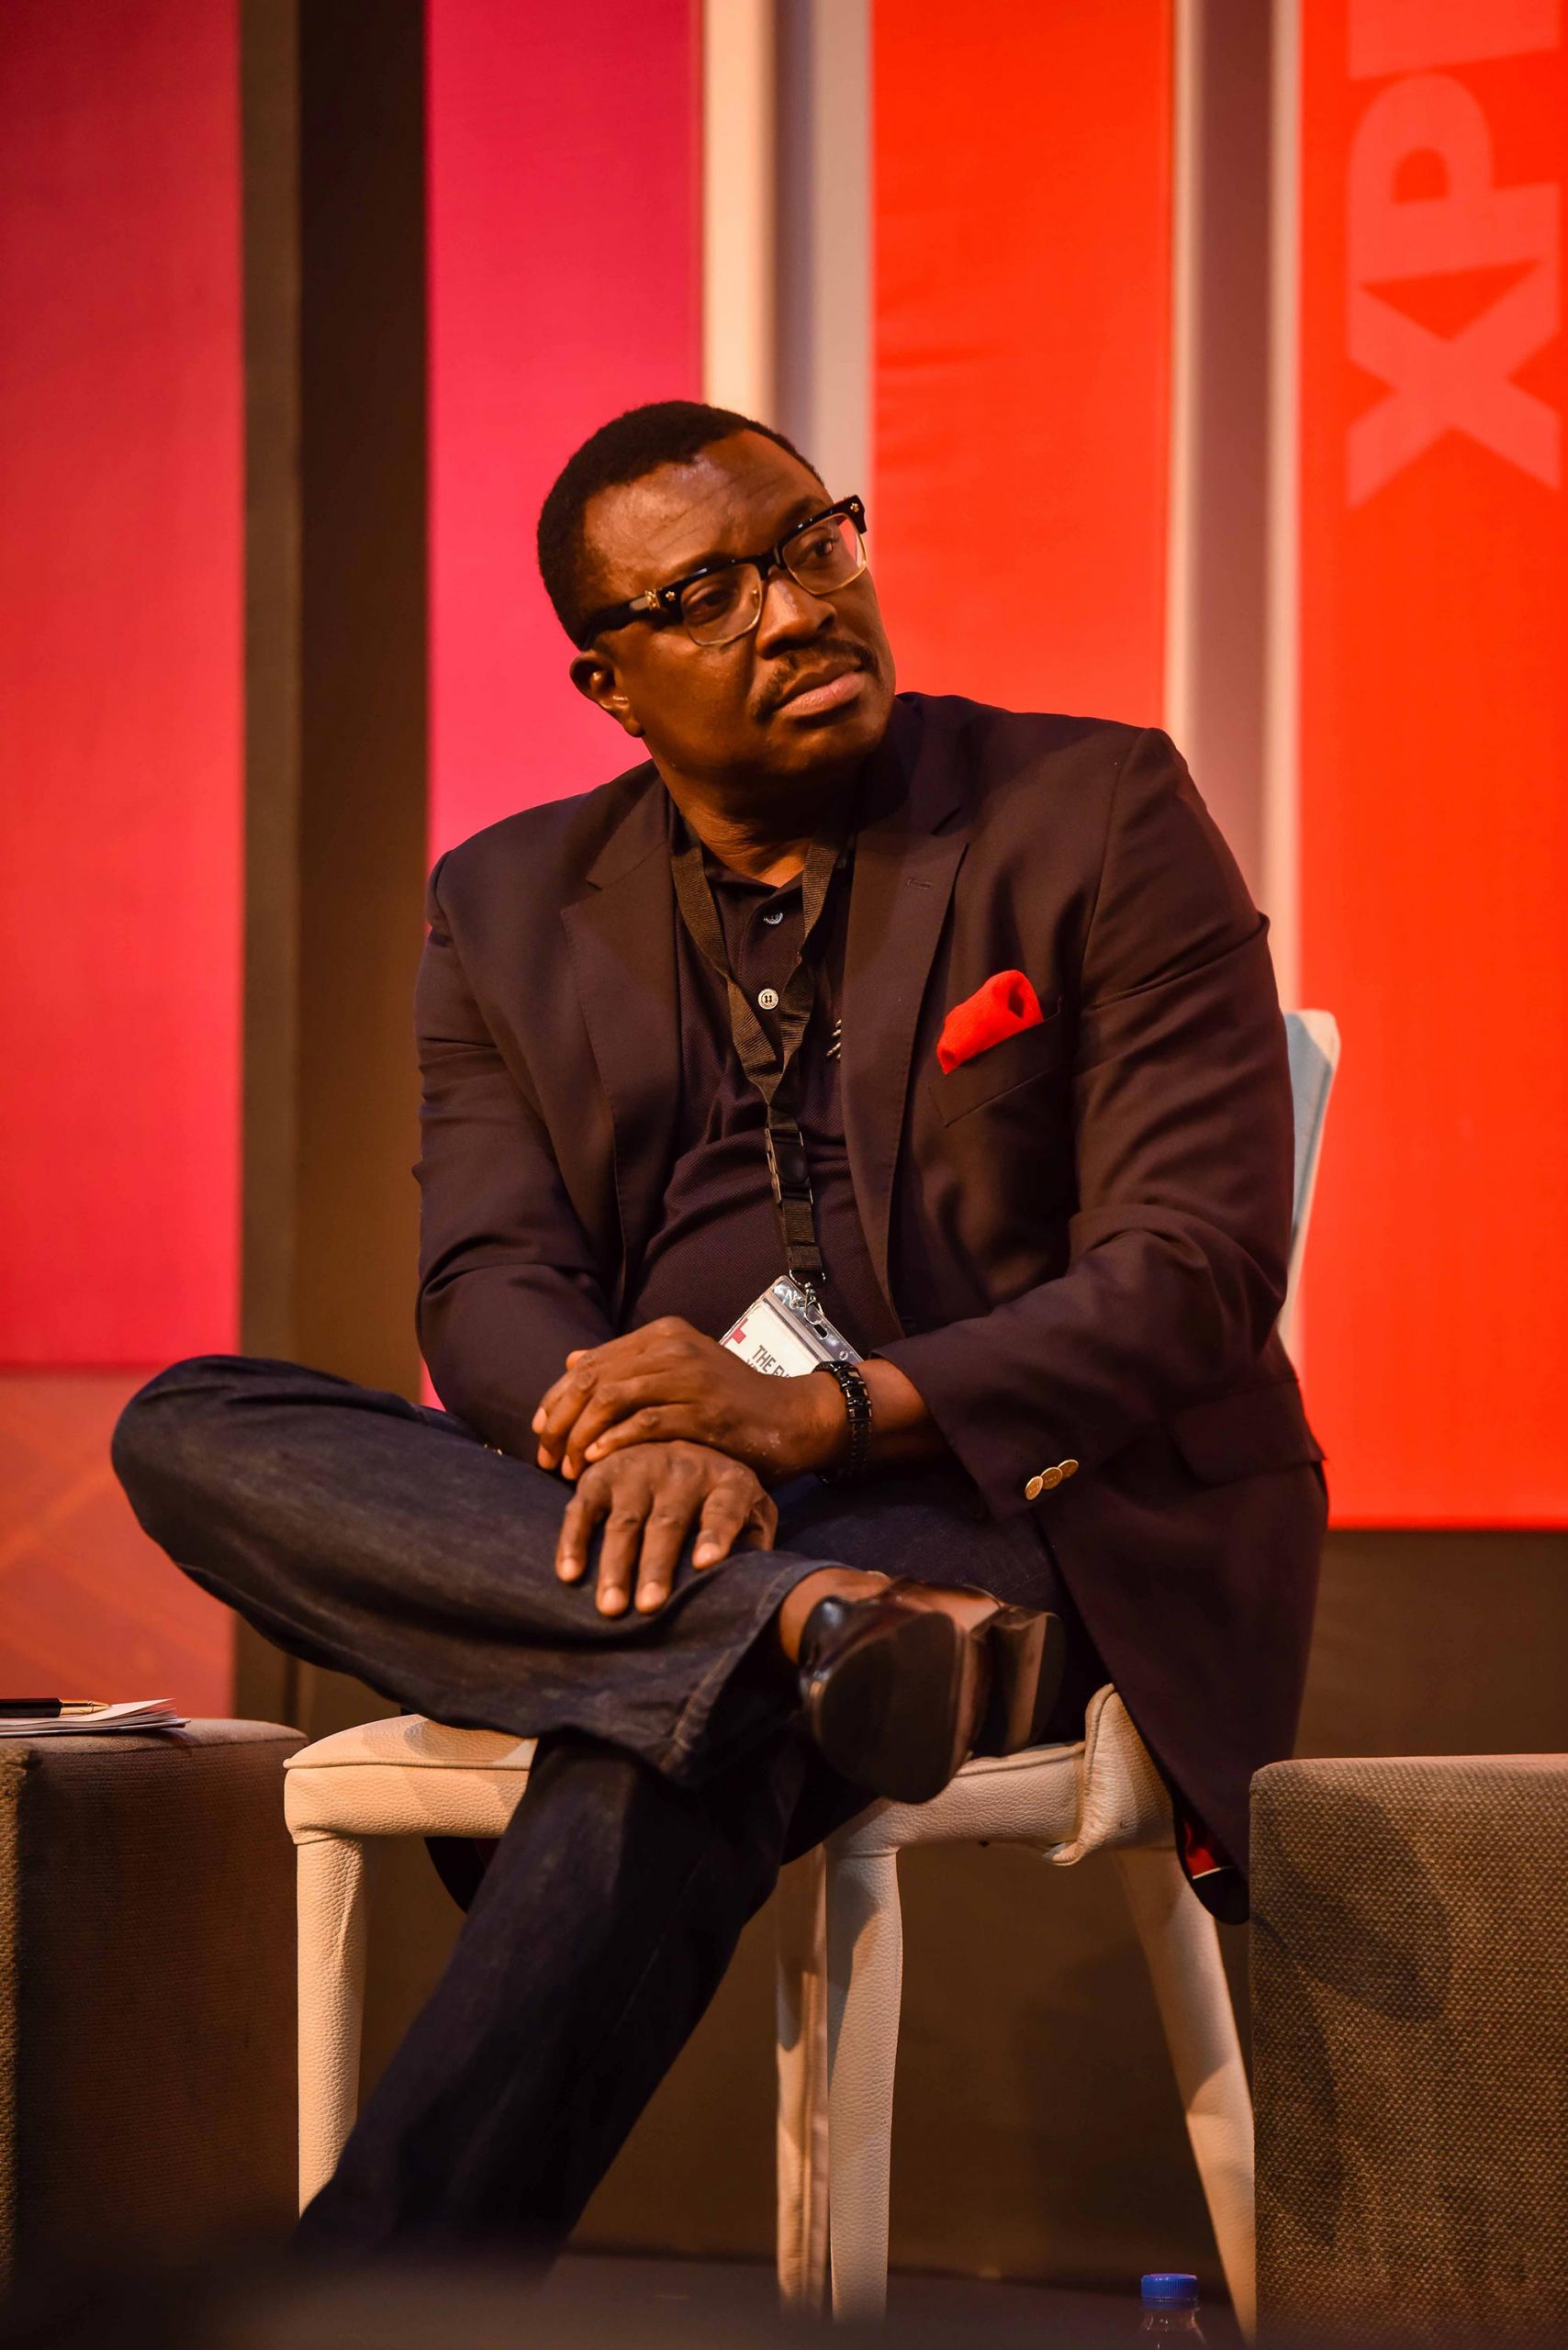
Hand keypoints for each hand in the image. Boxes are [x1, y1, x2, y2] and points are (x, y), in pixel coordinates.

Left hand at [532, 1316, 845, 1484]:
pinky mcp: (706, 1409)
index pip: (589, 1363)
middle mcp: (672, 1346)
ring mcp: (689, 1375)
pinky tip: (597, 1461)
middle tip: (546, 1456)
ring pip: (611, 1398)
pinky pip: (646, 1422)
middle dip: (560, 1420)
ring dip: (581, 1436)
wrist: (790, 1417)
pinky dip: (614, 1441)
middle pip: (593, 1379)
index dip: (556, 1399)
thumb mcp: (677, 1374)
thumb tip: (570, 1361)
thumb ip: (627, 1367)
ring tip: (568, 1467)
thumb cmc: (729, 1403)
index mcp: (661, 1334)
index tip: (541, 1434)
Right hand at [554, 1440, 777, 1616]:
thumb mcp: (752, 1512)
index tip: (706, 1564)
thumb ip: (755, 1542)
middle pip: (668, 1522)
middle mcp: (683, 1468)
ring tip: (610, 1608)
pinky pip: (583, 1509)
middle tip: (649, 1607)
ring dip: (615, 1565)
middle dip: (657, 1565)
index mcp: (728, 1480)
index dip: (716, 1534)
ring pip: (624, 1521)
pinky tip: (569, 1574)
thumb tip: (751, 1581)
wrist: (682, 1443)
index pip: (724, 1507)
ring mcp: (639, 1468)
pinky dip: (573, 1541)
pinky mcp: (602, 1474)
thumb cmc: (721, 1500)